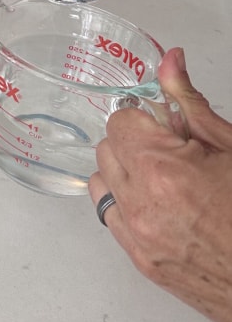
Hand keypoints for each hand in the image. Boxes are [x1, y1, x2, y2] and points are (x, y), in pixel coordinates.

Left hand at [89, 47, 231, 321]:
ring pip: (102, 181)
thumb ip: (191, 101)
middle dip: (135, 142)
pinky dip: (125, 203)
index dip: (145, 118)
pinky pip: (109, 216)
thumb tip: (170, 60)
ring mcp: (139, 236)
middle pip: (108, 148)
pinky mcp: (141, 261)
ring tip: (166, 177)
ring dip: (125, 171)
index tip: (166, 125)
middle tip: (173, 149)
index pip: (120, 121)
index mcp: (164, 170)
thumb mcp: (231, 146)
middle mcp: (142, 204)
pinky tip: (158, 202)